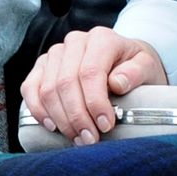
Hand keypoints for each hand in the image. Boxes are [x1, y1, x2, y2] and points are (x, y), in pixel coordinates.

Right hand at [20, 27, 166, 145]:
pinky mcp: (42, 66)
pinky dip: (38, 110)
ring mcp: (56, 53)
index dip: (95, 103)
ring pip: (48, 88)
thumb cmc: (133, 65)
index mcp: (102, 38)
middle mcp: (76, 41)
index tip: (105, 125)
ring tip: (77, 137)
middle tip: (89, 138)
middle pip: (66, 82)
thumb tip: (117, 83)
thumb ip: (136, 72)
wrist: (123, 61)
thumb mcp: (146, 66)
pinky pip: (30, 88)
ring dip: (60, 119)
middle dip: (77, 117)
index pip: (91, 72)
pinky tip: (52, 125)